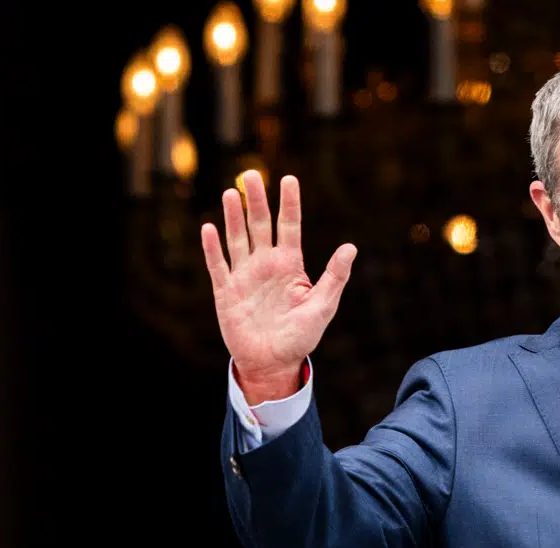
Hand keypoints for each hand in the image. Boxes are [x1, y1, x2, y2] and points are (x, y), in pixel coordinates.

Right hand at [201, 171, 355, 401]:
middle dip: (256, 201)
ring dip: (234, 217)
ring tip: (232, 193)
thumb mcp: (323, 306)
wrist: (273, 362)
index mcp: (290, 265)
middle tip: (252, 174)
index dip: (289, 204)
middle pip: (260, 226)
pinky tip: (208, 228)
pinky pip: (218, 266)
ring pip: (237, 239)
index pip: (289, 226)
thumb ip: (334, 276)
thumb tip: (351, 247)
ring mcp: (244, 276)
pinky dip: (212, 248)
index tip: (289, 179)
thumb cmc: (301, 336)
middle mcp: (266, 264)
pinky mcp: (226, 292)